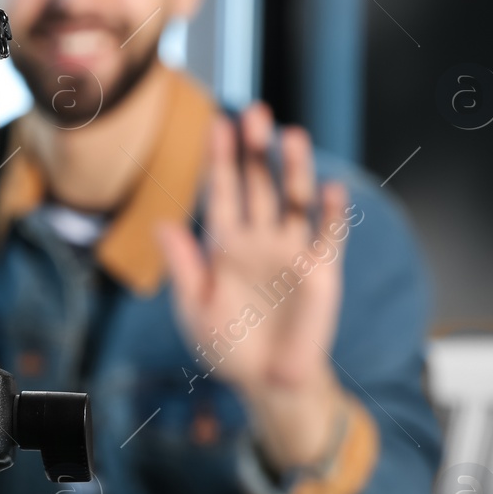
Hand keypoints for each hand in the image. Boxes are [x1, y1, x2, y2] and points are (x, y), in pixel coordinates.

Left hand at [155, 103, 348, 469]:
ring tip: (291, 135)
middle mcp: (259, 239)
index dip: (221, 159)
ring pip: (293, 200)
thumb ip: (183, 266)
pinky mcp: (321, 272)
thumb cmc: (226, 346)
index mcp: (224, 244)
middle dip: (256, 150)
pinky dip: (329, 213)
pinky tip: (330, 189)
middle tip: (254, 112)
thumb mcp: (195, 308)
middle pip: (259, 184)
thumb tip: (162, 222)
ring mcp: (292, 251)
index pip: (223, 191)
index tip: (217, 122)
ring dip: (294, 169)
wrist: (266, 381)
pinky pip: (327, 236)